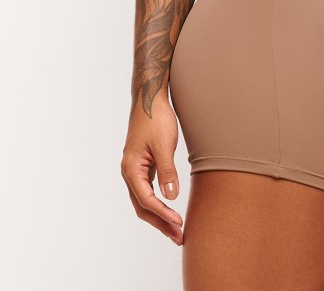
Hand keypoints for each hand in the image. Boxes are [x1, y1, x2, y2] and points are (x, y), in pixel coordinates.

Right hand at [121, 95, 183, 245]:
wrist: (149, 99)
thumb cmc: (156, 119)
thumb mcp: (164, 145)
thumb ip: (167, 171)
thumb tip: (171, 197)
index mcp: (131, 169)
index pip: (147, 200)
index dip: (163, 214)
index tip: (179, 223)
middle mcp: (130, 173)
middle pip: (143, 207)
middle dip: (161, 223)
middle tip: (179, 238)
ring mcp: (135, 170)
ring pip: (145, 201)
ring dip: (159, 217)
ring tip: (177, 230)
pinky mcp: (143, 166)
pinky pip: (148, 191)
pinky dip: (158, 203)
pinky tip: (169, 210)